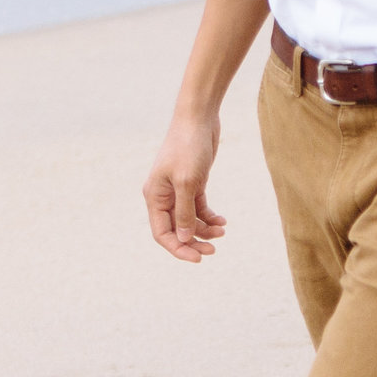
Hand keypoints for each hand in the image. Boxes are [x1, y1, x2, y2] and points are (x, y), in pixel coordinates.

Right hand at [143, 113, 226, 261]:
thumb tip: (182, 238)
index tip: (198, 258)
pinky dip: (210, 217)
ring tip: (222, 231)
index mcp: (154, 196)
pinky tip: (222, 221)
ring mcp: (178, 190)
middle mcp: (163, 196)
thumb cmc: (188, 147)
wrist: (199, 118)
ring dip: (205, 230)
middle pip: (176, 230)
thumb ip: (184, 212)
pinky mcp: (193, 184)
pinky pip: (199, 209)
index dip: (178, 248)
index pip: (162, 233)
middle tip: (213, 250)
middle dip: (193, 242)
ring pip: (189, 221)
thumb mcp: (187, 182)